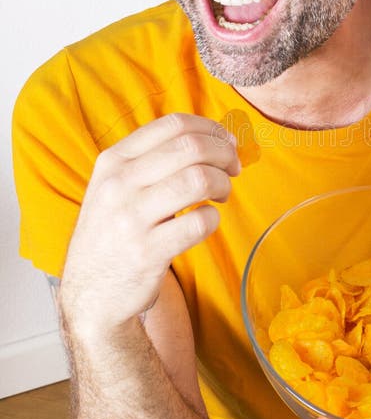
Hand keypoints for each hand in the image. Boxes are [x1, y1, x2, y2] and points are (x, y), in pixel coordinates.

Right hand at [60, 113, 239, 332]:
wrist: (90, 294)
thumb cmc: (114, 234)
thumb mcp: (115, 187)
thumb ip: (153, 160)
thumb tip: (214, 138)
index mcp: (113, 161)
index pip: (173, 124)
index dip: (211, 129)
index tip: (227, 143)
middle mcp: (119, 184)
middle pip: (191, 147)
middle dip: (224, 154)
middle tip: (233, 169)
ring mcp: (131, 219)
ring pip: (199, 179)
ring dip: (222, 184)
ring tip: (220, 195)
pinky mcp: (148, 252)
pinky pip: (200, 223)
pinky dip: (213, 219)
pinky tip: (206, 222)